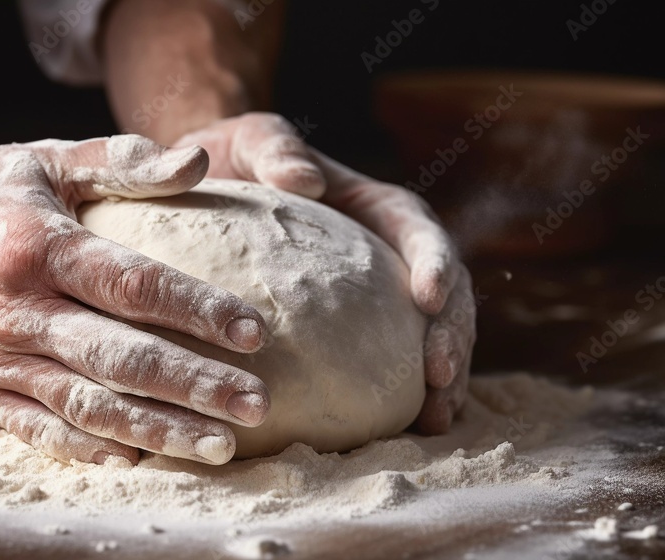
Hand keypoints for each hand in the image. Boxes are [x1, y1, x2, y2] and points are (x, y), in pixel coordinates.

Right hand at [0, 136, 271, 464]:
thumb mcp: (47, 159)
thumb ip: (123, 162)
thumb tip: (199, 161)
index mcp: (41, 248)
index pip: (133, 285)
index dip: (197, 310)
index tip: (254, 332)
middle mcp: (18, 310)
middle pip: (120, 358)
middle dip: (194, 386)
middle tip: (256, 405)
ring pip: (88, 405)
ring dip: (157, 429)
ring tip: (219, 446)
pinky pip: (38, 429)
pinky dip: (88, 449)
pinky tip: (139, 459)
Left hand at [173, 112, 474, 433]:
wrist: (213, 187)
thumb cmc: (235, 158)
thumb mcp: (252, 140)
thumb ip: (276, 148)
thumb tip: (305, 181)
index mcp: (372, 206)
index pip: (416, 228)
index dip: (434, 261)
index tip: (431, 298)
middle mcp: (385, 253)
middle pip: (442, 291)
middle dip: (451, 333)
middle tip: (440, 379)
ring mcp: (376, 296)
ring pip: (429, 333)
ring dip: (443, 374)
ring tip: (435, 420)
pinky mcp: (358, 329)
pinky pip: (391, 360)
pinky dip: (405, 393)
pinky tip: (404, 430)